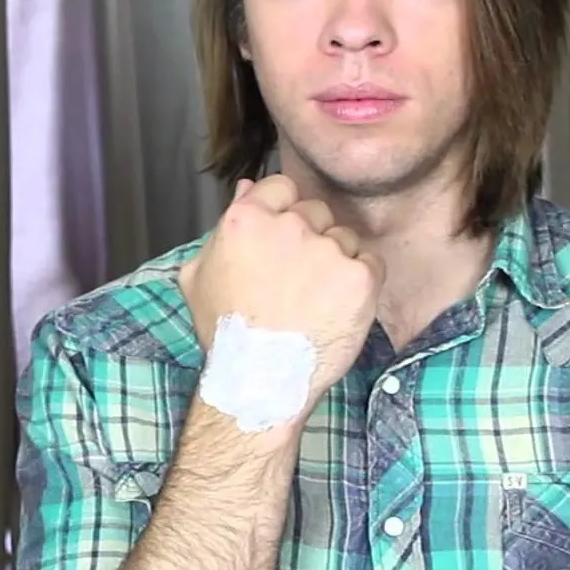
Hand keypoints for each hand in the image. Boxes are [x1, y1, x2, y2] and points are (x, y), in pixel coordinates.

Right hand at [179, 174, 381, 417]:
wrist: (258, 382)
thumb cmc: (225, 332)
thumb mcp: (200, 274)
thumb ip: (223, 226)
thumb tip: (247, 187)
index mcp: (246, 219)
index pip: (282, 186)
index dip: (284, 213)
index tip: (282, 244)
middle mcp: (288, 227)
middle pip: (316, 211)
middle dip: (311, 239)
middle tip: (296, 282)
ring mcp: (326, 250)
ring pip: (345, 239)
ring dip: (336, 263)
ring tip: (314, 302)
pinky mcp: (359, 277)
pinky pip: (370, 264)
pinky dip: (360, 285)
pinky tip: (336, 309)